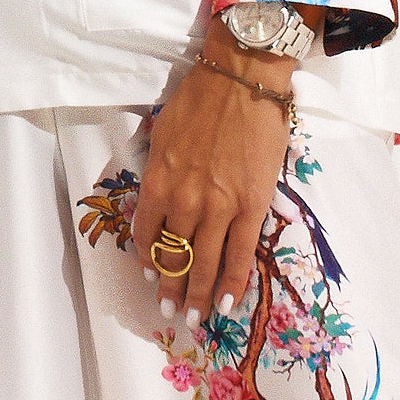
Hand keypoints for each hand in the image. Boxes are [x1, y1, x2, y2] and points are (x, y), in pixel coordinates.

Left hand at [133, 49, 290, 326]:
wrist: (242, 79)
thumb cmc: (201, 100)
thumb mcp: (163, 135)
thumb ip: (159, 172)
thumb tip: (160, 198)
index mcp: (157, 183)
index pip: (147, 235)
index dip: (148, 260)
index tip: (150, 275)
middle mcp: (184, 202)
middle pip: (175, 257)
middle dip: (172, 289)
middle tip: (170, 312)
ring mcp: (219, 208)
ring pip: (205, 264)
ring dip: (199, 297)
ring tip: (195, 320)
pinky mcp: (252, 207)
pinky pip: (240, 256)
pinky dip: (233, 284)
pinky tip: (227, 305)